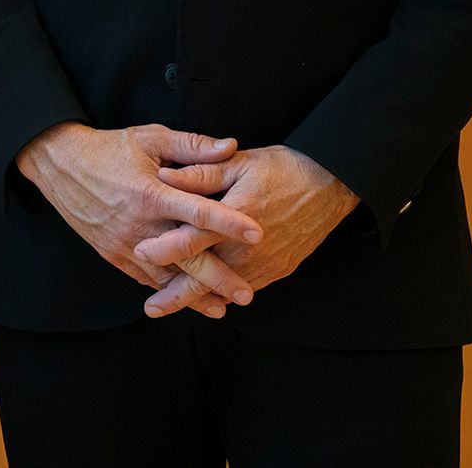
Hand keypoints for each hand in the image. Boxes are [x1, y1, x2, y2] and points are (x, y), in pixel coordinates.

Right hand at [15, 122, 261, 315]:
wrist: (59, 165)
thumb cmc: (108, 149)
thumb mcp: (150, 138)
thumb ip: (193, 146)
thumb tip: (232, 147)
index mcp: (151, 193)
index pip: (198, 212)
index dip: (229, 223)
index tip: (257, 234)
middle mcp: (140, 224)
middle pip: (186, 257)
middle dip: (219, 278)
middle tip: (247, 294)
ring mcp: (125, 243)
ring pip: (166, 276)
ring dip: (194, 294)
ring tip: (222, 307)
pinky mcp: (113, 254)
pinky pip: (144, 277)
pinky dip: (166, 290)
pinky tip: (184, 298)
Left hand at [135, 145, 359, 315]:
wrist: (330, 184)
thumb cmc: (282, 169)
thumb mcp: (239, 163)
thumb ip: (200, 173)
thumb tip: (164, 176)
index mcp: (236, 217)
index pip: (194, 238)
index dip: (166, 248)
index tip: (141, 253)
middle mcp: (250, 247)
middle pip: (207, 277)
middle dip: (177, 295)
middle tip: (151, 307)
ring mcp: (266, 263)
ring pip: (226, 290)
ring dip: (199, 300)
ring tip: (172, 307)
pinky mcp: (277, 270)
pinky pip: (246, 288)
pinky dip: (224, 296)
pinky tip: (208, 300)